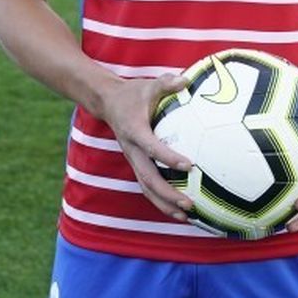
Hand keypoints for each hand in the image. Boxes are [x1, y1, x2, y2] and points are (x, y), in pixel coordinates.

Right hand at [93, 72, 195, 220]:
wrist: (107, 102)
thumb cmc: (133, 93)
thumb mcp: (149, 85)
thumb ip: (167, 83)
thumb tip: (185, 80)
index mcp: (135, 131)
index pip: (153, 148)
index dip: (169, 158)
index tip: (189, 165)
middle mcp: (132, 151)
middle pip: (148, 178)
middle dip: (168, 193)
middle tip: (190, 203)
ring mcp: (133, 160)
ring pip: (147, 188)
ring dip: (165, 204)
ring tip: (187, 216)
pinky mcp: (136, 165)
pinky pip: (148, 186)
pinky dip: (162, 200)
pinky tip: (180, 210)